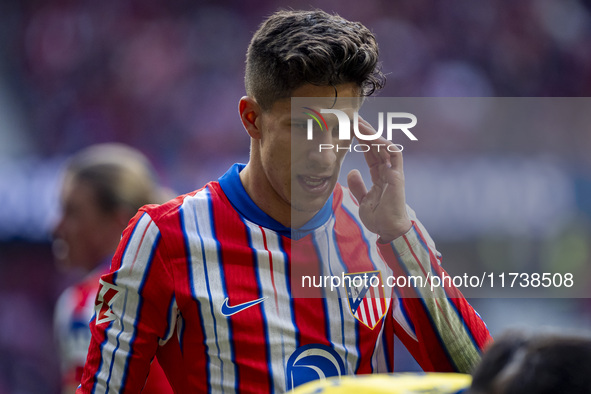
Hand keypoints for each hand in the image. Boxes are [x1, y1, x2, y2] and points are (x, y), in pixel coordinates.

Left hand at [347, 116, 411, 242]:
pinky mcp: (397, 175)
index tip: (351, 129)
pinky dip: (382, 143)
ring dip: (372, 134)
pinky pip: (393, 153)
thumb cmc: (378, 217)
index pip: (372, 153)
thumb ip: (358, 185)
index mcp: (381, 176)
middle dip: (366, 132)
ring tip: (359, 123)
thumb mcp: (362, 199)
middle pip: (378, 146)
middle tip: (354, 119)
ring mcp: (394, 172)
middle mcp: (389, 171)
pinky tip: (370, 136)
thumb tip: (352, 171)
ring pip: (384, 146)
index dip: (362, 141)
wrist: (388, 229)